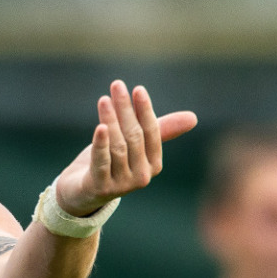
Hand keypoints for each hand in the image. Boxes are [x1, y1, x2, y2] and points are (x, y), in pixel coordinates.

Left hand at [52, 81, 197, 216]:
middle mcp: (142, 176)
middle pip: (134, 136)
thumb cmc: (112, 162)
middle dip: (125, 109)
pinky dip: (101, 144)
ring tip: (104, 100)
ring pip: (118, 146)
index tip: (138, 89)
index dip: (145, 110)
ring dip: (111, 119)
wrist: (83, 192)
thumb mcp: (134, 145)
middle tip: (117, 85)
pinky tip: (100, 126)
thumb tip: (193, 118)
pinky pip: (102, 162)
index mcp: (154, 164)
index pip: (151, 133)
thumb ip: (159, 129)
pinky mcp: (101, 188)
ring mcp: (122, 185)